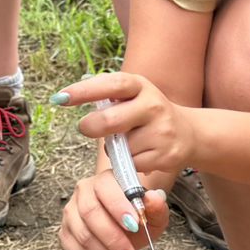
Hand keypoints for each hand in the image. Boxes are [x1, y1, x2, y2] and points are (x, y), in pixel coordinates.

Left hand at [52, 70, 195, 185]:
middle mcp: (152, 105)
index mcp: (140, 86)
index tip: (60, 98)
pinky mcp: (165, 154)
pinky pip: (132, 164)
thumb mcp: (132, 96)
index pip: (110, 85)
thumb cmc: (147, 114)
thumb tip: (68, 97)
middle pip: (109, 121)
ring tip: (128, 143)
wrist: (188, 134)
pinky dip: (128, 163)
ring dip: (115, 149)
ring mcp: (161, 130)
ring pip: (120, 147)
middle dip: (91, 127)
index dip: (84, 91)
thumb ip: (107, 96)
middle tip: (86, 128)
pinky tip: (140, 154)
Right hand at [59, 170, 169, 249]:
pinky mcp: (66, 235)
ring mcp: (71, 214)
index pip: (106, 188)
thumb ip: (157, 207)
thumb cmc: (137, 216)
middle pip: (90, 214)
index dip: (118, 207)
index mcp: (105, 180)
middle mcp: (83, 193)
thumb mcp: (154, 213)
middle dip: (113, 240)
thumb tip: (155, 198)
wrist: (123, 224)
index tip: (135, 225)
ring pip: (82, 237)